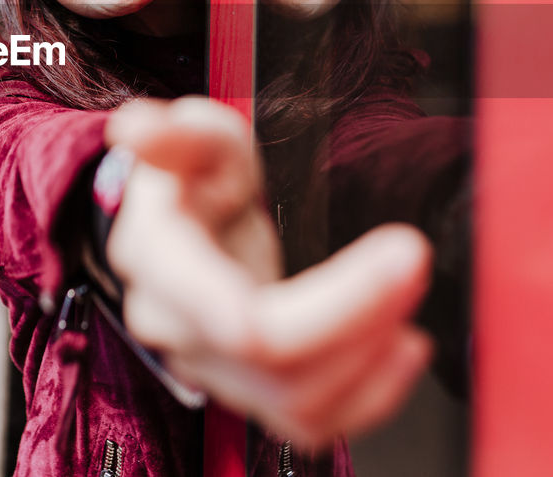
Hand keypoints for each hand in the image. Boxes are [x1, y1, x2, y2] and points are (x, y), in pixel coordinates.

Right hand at [105, 97, 432, 452]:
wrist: (184, 229)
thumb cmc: (194, 180)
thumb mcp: (197, 142)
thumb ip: (178, 136)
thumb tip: (137, 128)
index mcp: (160, 262)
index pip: (240, 320)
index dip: (331, 305)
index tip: (400, 251)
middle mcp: (176, 327)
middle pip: (277, 362)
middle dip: (364, 315)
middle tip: (415, 258)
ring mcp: (209, 367)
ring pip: (298, 403)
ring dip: (373, 361)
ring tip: (411, 299)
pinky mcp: (246, 390)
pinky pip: (309, 424)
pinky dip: (370, 397)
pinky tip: (404, 349)